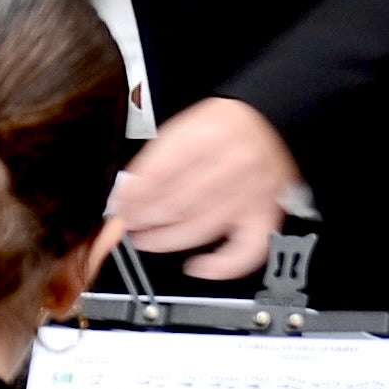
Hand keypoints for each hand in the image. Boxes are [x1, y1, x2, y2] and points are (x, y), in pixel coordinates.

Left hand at [107, 96, 297, 281]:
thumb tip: (127, 193)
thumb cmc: (222, 127)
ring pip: (202, 227)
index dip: (135, 195)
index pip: (164, 172)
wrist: (269, 121)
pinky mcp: (265, 216)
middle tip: (126, 224)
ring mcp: (251, 194)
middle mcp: (233, 164)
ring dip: (166, 239)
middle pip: (180, 201)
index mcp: (209, 135)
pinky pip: (247, 250)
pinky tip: (197, 267)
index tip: (119, 205)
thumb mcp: (182, 127)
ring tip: (145, 240)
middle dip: (145, 217)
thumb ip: (155, 159)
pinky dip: (221, 265)